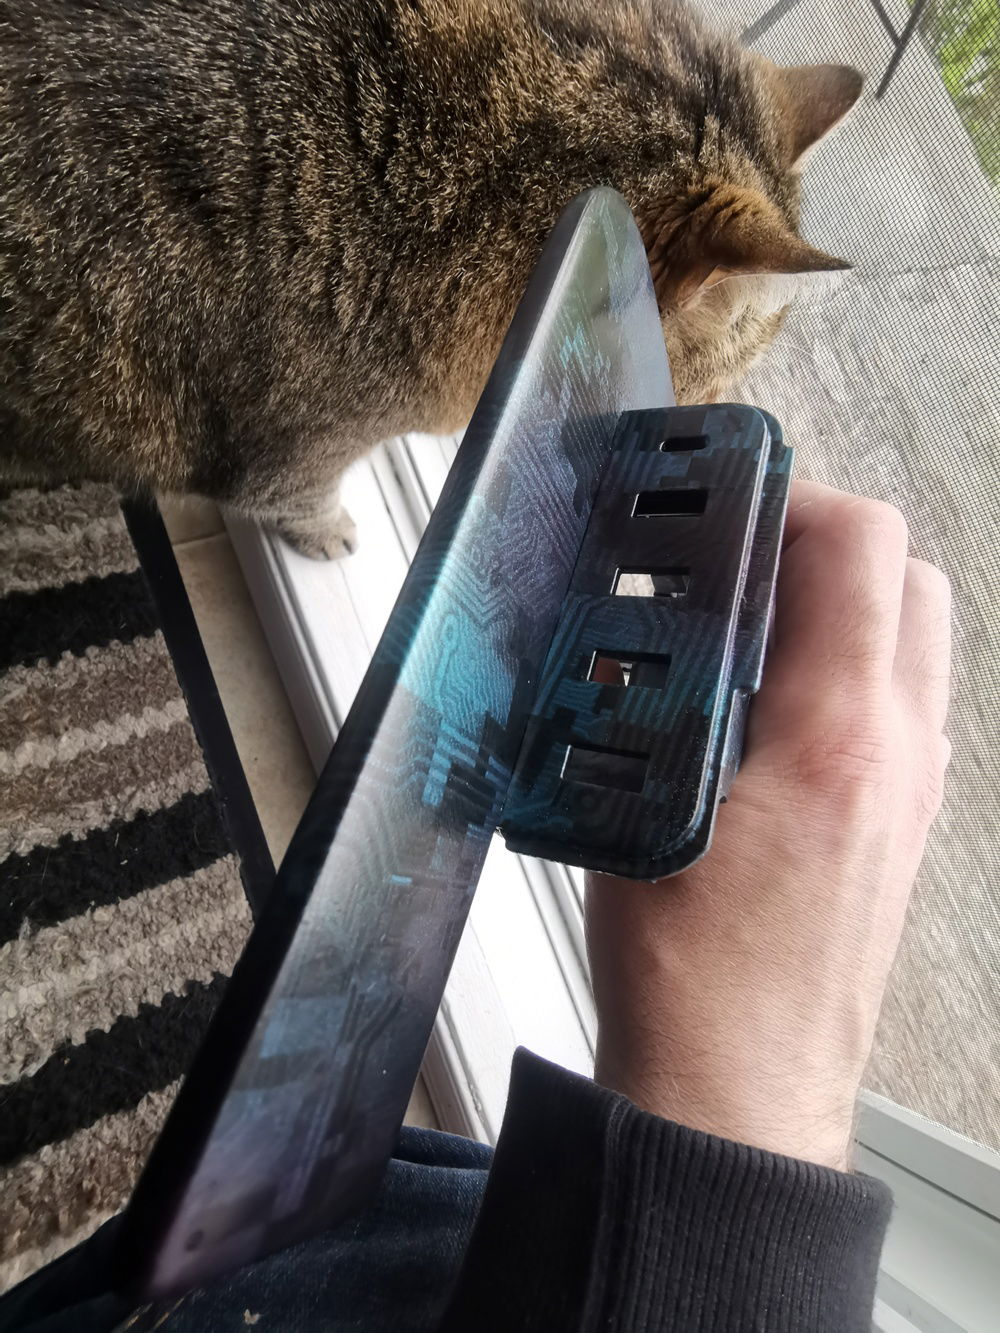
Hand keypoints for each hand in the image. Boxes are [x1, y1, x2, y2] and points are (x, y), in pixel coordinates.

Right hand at [585, 479, 951, 1170]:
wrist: (736, 1086)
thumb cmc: (693, 982)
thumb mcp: (637, 811)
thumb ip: (643, 702)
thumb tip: (636, 632)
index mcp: (836, 737)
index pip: (858, 546)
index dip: (793, 497)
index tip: (733, 508)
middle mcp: (898, 754)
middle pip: (912, 576)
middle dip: (833, 538)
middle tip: (747, 554)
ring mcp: (911, 791)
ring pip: (917, 638)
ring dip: (851, 600)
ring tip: (758, 616)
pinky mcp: (899, 823)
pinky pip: (905, 701)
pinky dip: (857, 664)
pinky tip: (777, 697)